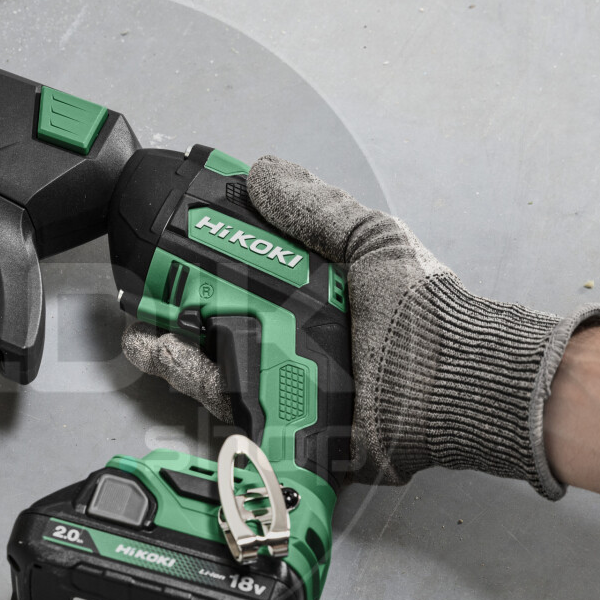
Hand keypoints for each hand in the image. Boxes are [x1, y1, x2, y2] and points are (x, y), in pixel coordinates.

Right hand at [122, 156, 599, 498]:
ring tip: (148, 340)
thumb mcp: (371, 240)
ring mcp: (290, 385)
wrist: (456, 380)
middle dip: (174, 314)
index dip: (203, 265)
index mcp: (313, 297)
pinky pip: (237, 412)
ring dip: (174, 355)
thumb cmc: (426, 309)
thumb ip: (316, 208)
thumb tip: (262, 172)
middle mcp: (296, 341)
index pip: (245, 277)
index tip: (169, 253)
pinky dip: (202, 394)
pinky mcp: (291, 427)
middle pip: (218, 326)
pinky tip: (181, 373)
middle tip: (143, 302)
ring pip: (215, 370)